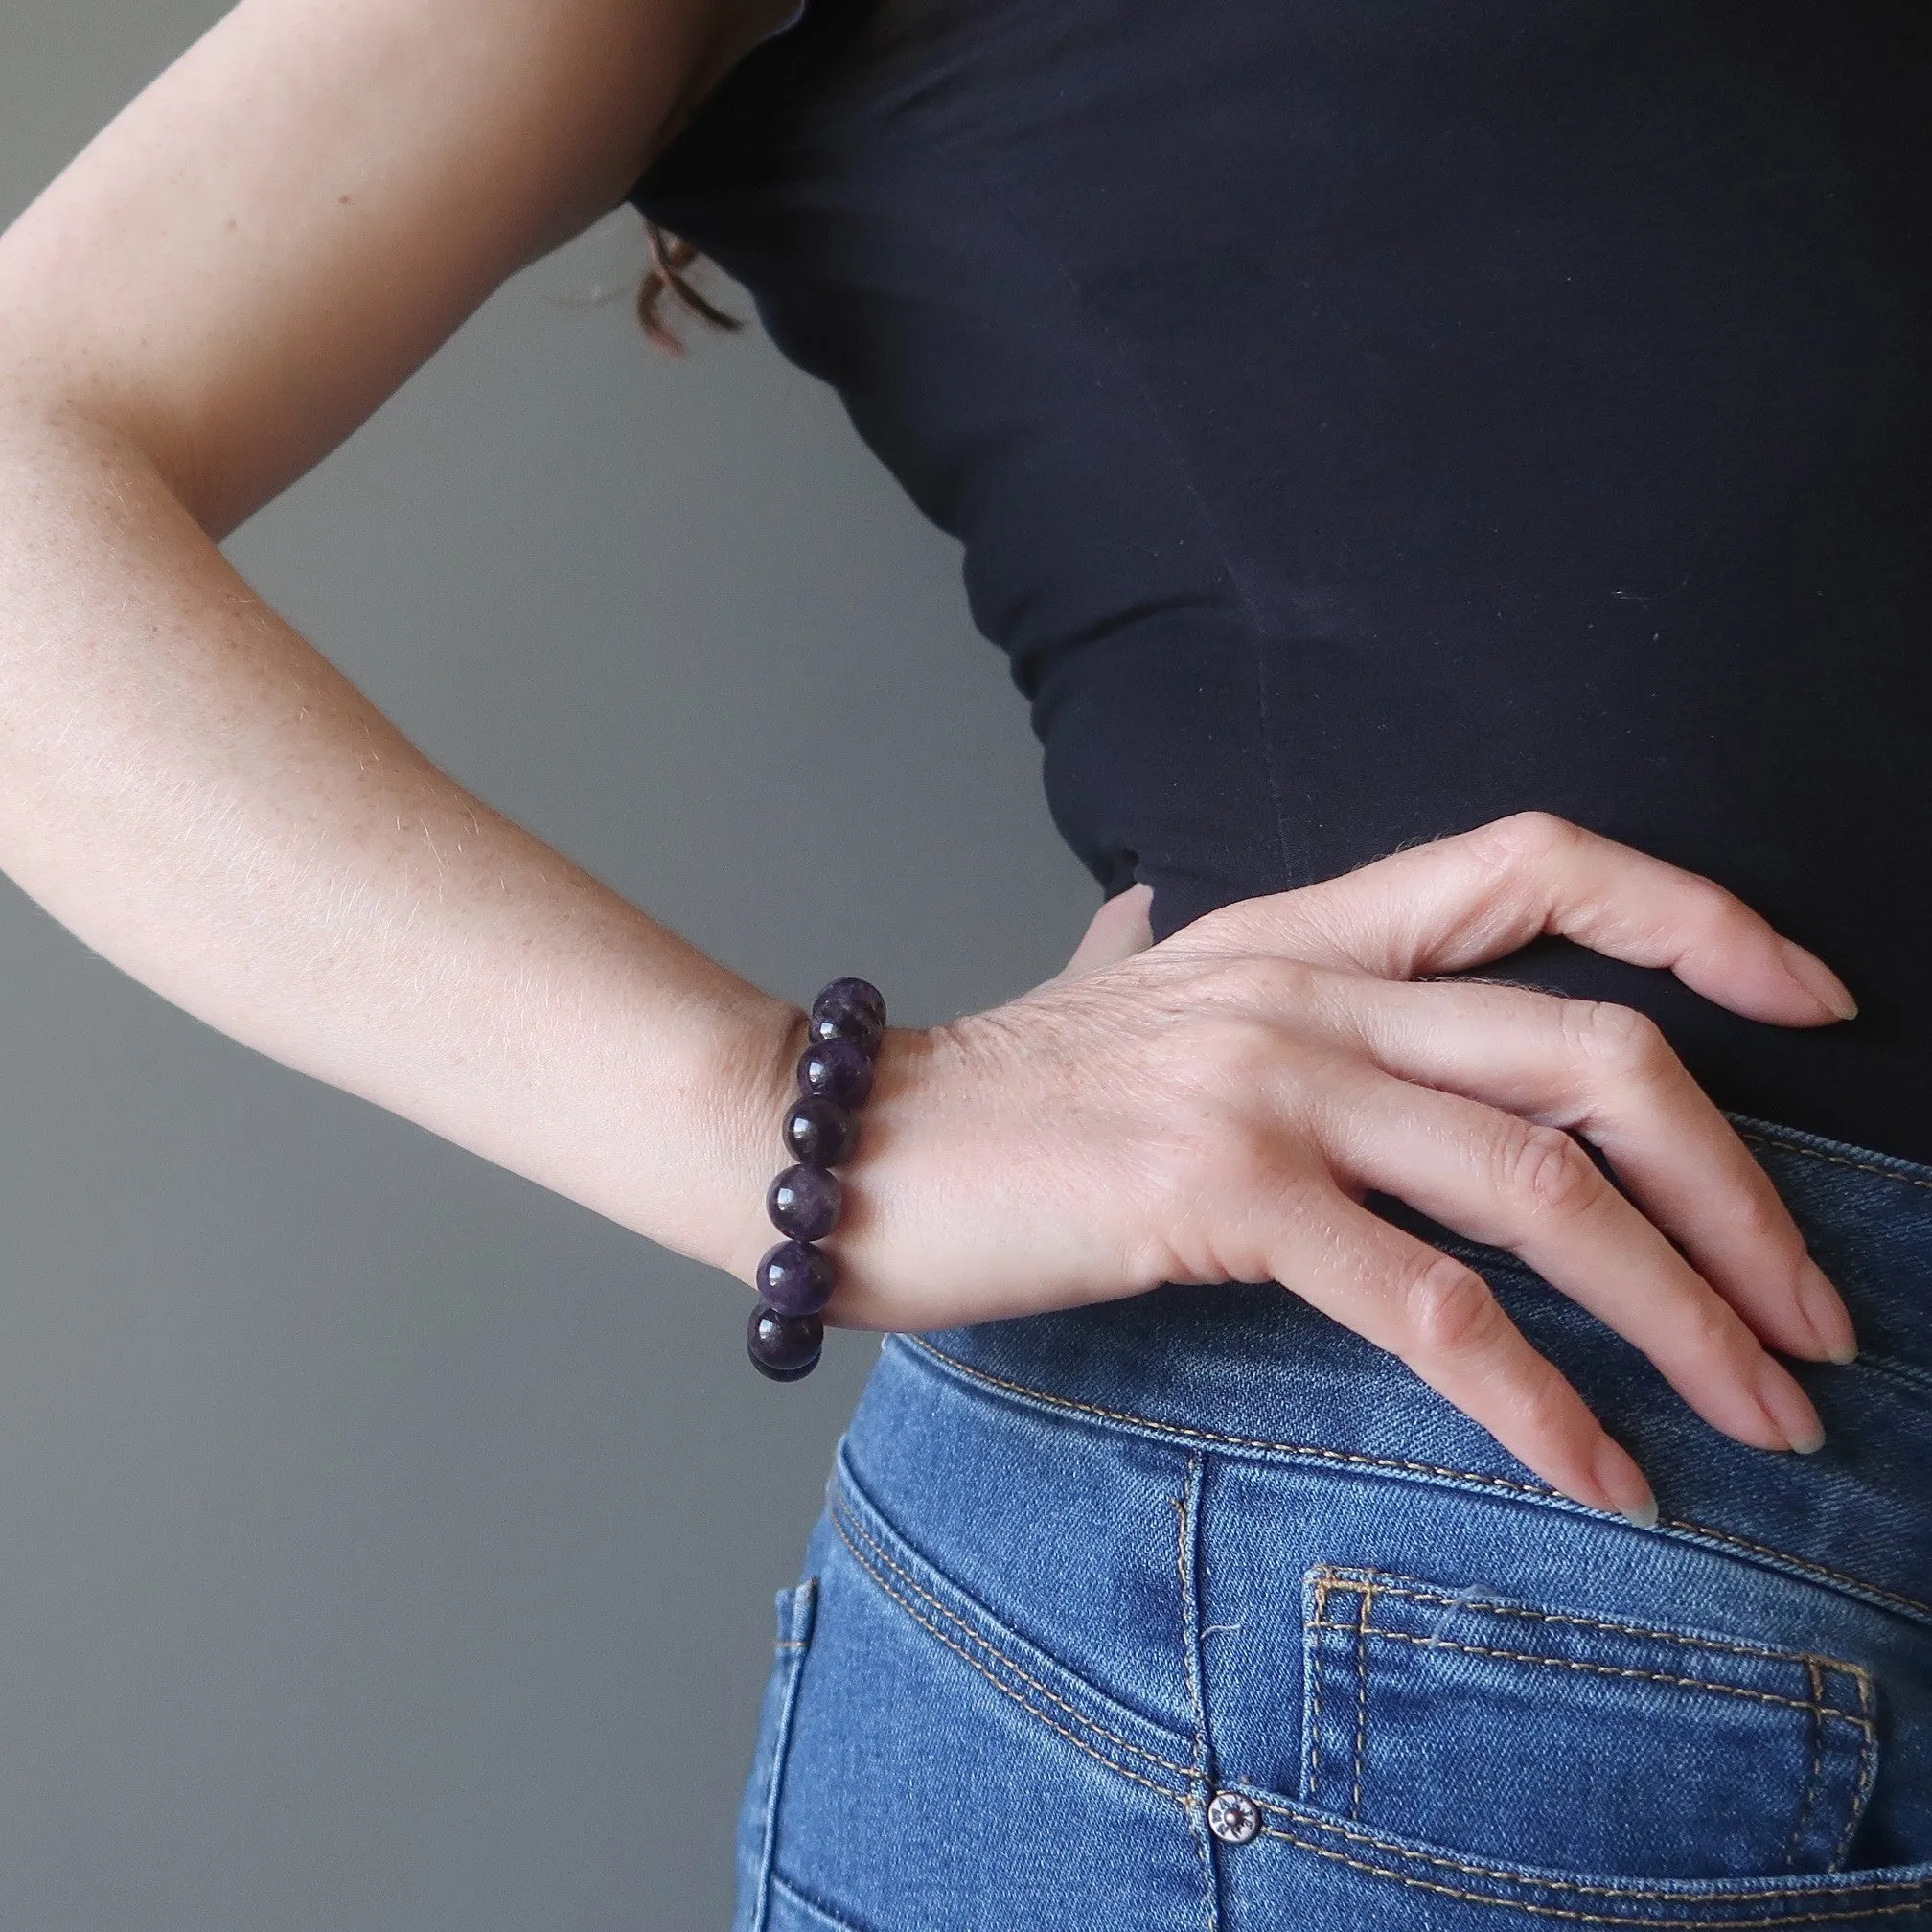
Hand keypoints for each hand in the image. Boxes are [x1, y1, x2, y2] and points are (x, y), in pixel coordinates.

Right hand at [827, 813, 1859, 1523]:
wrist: (836, 1140)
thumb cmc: (983, 1091)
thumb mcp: (1108, 990)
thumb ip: (1165, 941)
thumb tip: (1164, 905)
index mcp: (1296, 929)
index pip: (1536, 860)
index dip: (1697, 911)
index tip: (1812, 996)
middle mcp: (1303, 987)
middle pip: (1592, 1047)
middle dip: (1740, 1189)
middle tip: (1815, 1314)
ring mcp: (1265, 1084)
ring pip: (1539, 1182)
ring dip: (1686, 1309)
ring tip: (1762, 1415)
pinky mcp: (1218, 1195)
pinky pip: (1429, 1306)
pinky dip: (1541, 1401)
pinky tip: (1602, 1475)